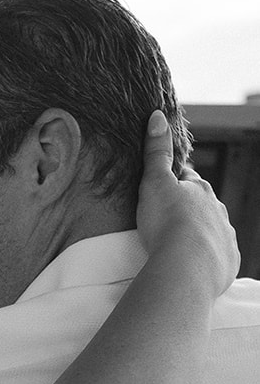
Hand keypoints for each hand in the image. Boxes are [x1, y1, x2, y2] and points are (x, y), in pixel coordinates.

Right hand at [135, 110, 238, 294]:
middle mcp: (218, 211)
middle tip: (166, 221)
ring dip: (198, 235)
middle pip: (202, 206)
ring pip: (212, 230)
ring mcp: (225, 236)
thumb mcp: (154, 183)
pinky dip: (207, 258)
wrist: (187, 267)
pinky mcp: (228, 261)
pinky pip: (218, 256)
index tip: (163, 188)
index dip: (175, 183)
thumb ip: (156, 152)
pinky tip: (193, 264)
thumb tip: (158, 116)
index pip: (188, 181)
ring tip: (178, 246)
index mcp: (200, 190)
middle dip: (188, 210)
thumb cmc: (167, 223)